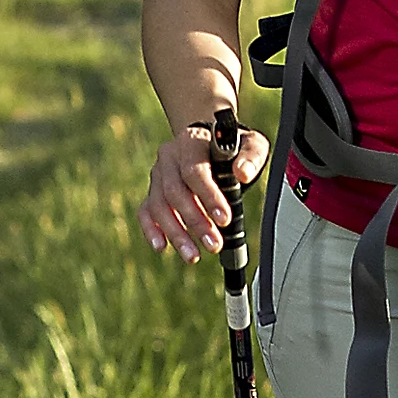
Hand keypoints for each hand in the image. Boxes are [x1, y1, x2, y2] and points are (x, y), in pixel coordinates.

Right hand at [139, 118, 263, 256]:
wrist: (209, 142)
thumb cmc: (231, 146)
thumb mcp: (250, 143)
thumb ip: (251, 156)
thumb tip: (243, 173)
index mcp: (191, 142)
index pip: (195, 171)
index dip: (209, 197)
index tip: (225, 220)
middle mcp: (169, 156)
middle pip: (174, 192)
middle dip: (195, 222)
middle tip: (213, 244)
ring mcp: (158, 174)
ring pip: (159, 205)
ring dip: (175, 233)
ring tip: (193, 256)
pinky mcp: (153, 190)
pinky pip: (146, 211)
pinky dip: (151, 229)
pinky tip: (161, 247)